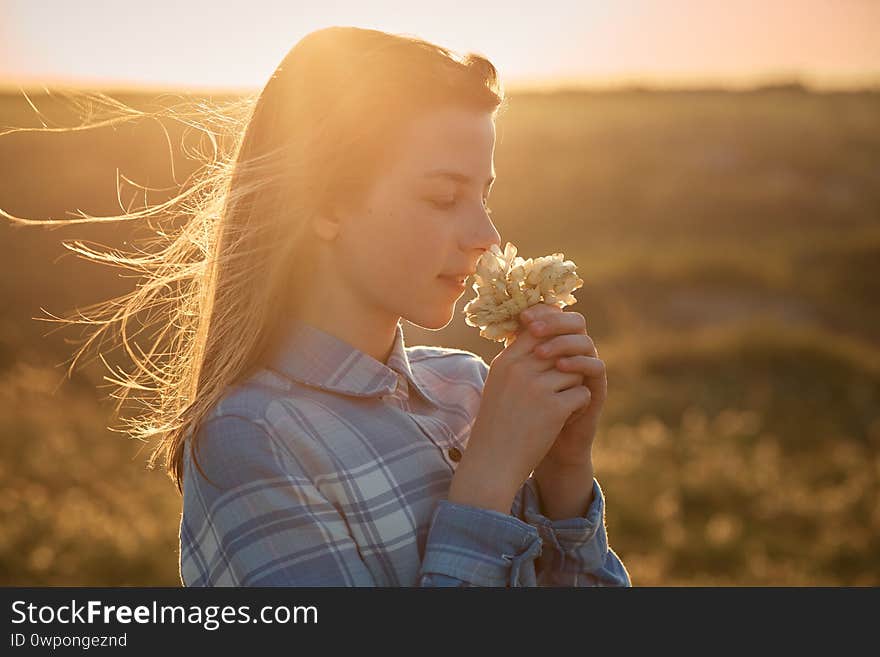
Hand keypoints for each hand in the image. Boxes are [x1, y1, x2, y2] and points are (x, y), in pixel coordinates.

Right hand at [448, 307, 590, 512]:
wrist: (493, 463)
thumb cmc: (497, 424)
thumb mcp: (499, 384)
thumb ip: (518, 361)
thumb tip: (541, 335)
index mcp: (505, 362)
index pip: (537, 329)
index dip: (554, 336)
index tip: (559, 351)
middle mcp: (520, 369)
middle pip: (560, 349)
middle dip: (566, 366)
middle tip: (560, 386)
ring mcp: (537, 388)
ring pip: (575, 371)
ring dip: (573, 388)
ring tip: (559, 406)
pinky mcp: (553, 409)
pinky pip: (582, 393)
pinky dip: (578, 407)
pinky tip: (564, 419)